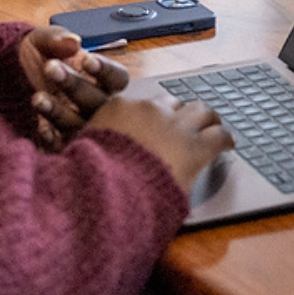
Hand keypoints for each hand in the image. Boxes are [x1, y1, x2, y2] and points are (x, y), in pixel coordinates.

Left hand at [18, 25, 129, 149]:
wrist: (2, 78)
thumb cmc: (34, 56)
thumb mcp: (40, 40)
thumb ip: (56, 38)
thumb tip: (74, 42)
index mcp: (100, 79)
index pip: (117, 78)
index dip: (105, 71)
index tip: (86, 60)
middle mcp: (95, 105)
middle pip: (100, 103)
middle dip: (76, 86)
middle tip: (51, 68)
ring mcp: (78, 125)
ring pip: (80, 126)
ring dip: (60, 113)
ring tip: (37, 97)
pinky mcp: (59, 142)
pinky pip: (63, 148)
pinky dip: (54, 140)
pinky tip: (42, 128)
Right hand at [49, 67, 234, 189]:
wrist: (106, 190)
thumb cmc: (86, 178)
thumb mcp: (74, 156)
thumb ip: (79, 149)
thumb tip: (64, 159)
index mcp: (116, 110)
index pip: (137, 105)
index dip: (147, 115)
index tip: (150, 122)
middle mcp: (148, 111)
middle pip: (171, 103)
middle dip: (178, 113)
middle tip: (184, 124)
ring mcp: (175, 126)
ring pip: (201, 112)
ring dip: (207, 119)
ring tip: (213, 126)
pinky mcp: (195, 146)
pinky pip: (217, 136)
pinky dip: (225, 139)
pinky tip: (229, 145)